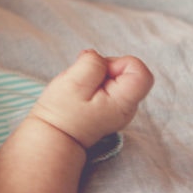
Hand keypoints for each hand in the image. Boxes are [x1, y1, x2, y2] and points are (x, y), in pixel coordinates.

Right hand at [31, 50, 154, 147]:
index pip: (140, 71)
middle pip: (129, 72)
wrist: (53, 135)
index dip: (119, 62)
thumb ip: (92, 63)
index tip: (98, 73)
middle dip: (105, 68)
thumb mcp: (73, 81)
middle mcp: (128, 108)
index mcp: (123, 103)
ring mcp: (120, 110)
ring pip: (117, 79)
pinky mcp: (110, 110)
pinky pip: (109, 88)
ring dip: (97, 77)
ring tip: (81, 90)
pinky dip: (95, 86)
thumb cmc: (62, 112)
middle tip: (84, 81)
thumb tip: (99, 57)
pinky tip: (82, 95)